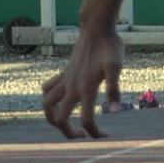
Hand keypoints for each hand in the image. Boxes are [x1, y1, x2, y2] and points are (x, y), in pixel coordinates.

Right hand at [43, 23, 125, 138]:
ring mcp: (64, 80)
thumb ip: (114, 89)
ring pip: (46, 105)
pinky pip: (47, 89)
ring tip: (69, 122)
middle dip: (69, 132)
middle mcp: (71, 87)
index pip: (87, 120)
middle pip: (58, 119)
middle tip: (85, 134)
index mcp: (85, 89)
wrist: (96, 27)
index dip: (95, 133)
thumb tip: (116, 111)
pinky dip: (50, 99)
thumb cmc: (110, 46)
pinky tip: (64, 99)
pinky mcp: (63, 73)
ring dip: (54, 118)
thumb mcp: (117, 67)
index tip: (107, 135)